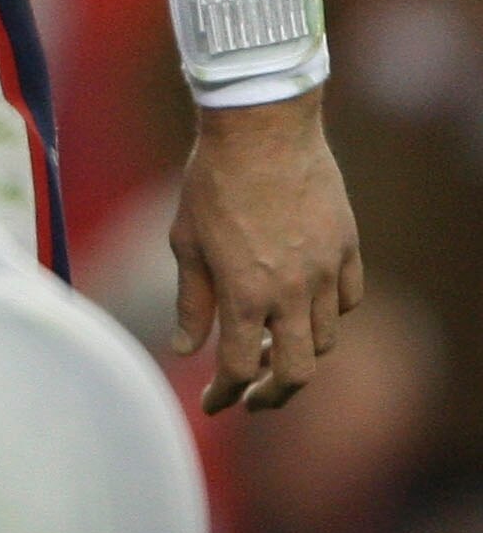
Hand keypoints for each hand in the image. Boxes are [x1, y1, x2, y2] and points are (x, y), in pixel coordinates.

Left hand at [170, 88, 363, 411]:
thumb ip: (190, 301)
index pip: (239, 367)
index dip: (224, 394)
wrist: (261, 129)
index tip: (213, 403)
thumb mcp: (186, 242)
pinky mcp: (348, 249)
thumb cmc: (212, 182)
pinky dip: (329, 315)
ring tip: (275, 351)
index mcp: (244, 293)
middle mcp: (291, 291)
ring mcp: (325, 272)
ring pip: (325, 340)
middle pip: (296, 372)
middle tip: (254, 400)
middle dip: (274, 395)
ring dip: (300, 354)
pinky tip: (307, 309)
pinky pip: (348, 301)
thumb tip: (184, 349)